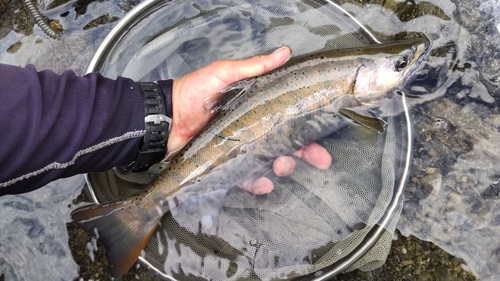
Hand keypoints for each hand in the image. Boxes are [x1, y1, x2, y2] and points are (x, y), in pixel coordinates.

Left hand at [170, 46, 331, 194]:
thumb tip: (284, 52)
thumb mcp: (224, 74)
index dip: (309, 128)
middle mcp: (254, 130)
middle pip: (288, 144)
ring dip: (284, 167)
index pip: (289, 119)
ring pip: (272, 163)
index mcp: (257, 109)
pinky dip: (259, 184)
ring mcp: (242, 149)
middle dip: (307, 153)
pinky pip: (248, 178)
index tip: (324, 135)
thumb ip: (253, 67)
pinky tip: (265, 183)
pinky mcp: (228, 166)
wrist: (166, 117)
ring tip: (283, 166)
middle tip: (321, 159)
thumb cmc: (194, 92)